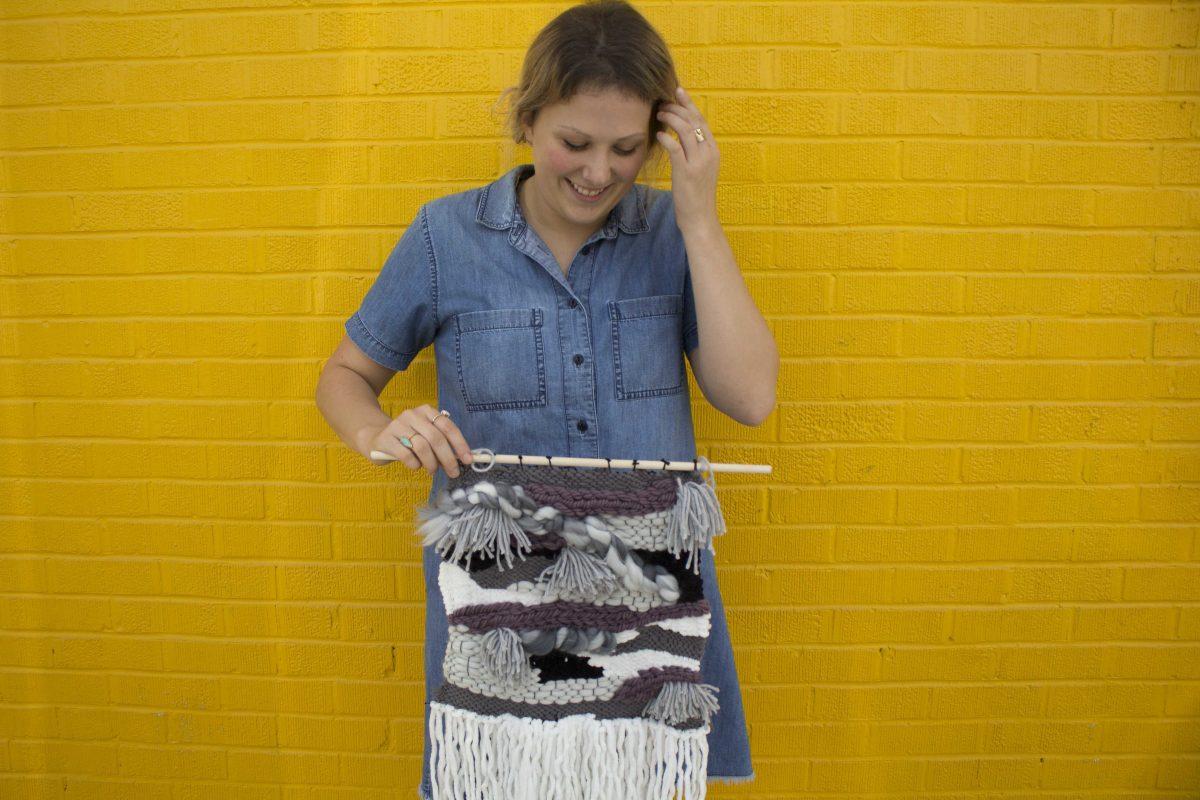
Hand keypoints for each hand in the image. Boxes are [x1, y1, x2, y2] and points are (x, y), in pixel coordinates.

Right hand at [365, 405, 473, 477]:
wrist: (377, 438)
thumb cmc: (408, 440)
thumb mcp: (426, 436)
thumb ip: (443, 443)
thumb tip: (463, 458)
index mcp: (426, 411)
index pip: (448, 427)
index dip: (460, 444)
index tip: (468, 460)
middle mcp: (412, 415)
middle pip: (436, 438)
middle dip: (448, 458)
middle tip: (453, 472)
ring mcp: (398, 425)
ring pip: (422, 447)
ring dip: (431, 463)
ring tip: (432, 470)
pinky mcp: (386, 439)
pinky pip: (406, 455)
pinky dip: (415, 465)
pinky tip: (416, 466)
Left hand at [654, 86, 719, 228]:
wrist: (700, 219)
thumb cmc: (696, 196)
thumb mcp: (700, 170)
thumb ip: (694, 153)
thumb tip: (679, 137)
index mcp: (713, 151)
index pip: (702, 120)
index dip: (690, 104)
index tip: (678, 92)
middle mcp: (709, 153)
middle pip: (695, 121)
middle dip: (678, 107)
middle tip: (663, 101)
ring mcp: (698, 163)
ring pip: (686, 130)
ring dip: (671, 118)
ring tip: (659, 113)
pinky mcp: (686, 172)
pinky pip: (676, 148)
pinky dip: (667, 138)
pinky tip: (659, 134)